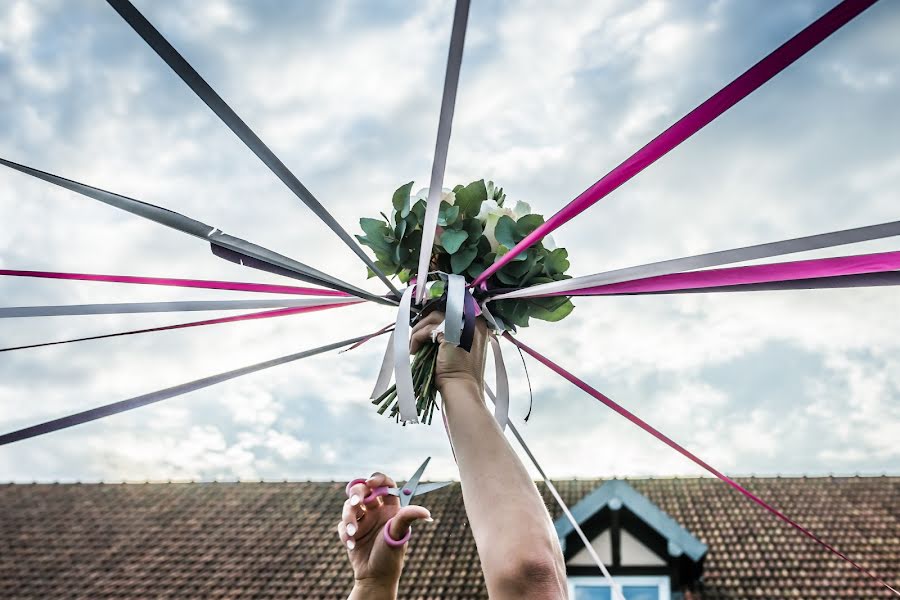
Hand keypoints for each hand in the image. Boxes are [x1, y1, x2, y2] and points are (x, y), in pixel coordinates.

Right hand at [339, 472, 432, 593]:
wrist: (375, 577)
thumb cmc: (392, 555)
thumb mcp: (399, 535)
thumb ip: (407, 518)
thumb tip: (426, 512)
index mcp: (390, 508)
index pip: (385, 484)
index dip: (377, 479)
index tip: (370, 483)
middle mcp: (375, 511)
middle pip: (362, 490)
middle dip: (356, 493)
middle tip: (355, 503)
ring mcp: (362, 520)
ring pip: (349, 506)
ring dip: (349, 518)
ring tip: (354, 533)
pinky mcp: (350, 531)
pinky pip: (342, 525)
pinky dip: (345, 533)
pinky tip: (351, 545)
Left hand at [410, 311, 487, 392]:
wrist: (462, 389)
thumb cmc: (461, 374)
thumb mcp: (461, 348)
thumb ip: (452, 334)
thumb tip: (432, 329)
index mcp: (478, 324)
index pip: (452, 312)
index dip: (436, 321)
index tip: (426, 331)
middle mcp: (473, 321)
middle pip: (442, 313)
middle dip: (425, 325)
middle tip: (416, 339)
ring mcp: (462, 325)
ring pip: (432, 318)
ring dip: (419, 331)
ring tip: (413, 345)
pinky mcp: (449, 333)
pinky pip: (427, 330)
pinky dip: (416, 339)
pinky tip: (414, 350)